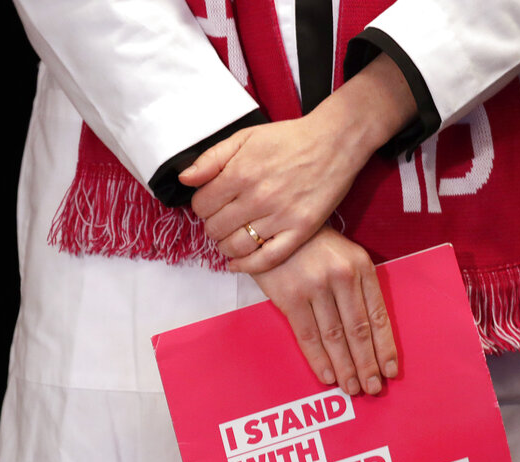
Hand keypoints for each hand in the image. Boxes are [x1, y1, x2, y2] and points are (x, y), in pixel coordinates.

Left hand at [180, 113, 369, 273]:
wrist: (334, 142)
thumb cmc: (289, 138)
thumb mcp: (245, 137)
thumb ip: (211, 159)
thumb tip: (185, 180)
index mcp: (240, 173)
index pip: (202, 206)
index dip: (202, 206)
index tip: (212, 204)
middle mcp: (257, 197)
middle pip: (215, 228)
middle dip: (213, 226)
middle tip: (222, 220)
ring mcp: (279, 217)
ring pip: (236, 246)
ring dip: (226, 246)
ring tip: (230, 238)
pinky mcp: (300, 231)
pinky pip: (266, 259)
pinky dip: (246, 266)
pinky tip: (237, 263)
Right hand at [251, 225, 397, 394]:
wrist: (271, 229)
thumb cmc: (313, 247)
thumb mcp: (345, 257)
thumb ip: (358, 288)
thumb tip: (370, 335)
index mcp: (361, 267)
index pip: (378, 315)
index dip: (385, 347)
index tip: (390, 371)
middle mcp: (342, 277)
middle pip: (359, 331)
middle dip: (367, 364)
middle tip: (372, 389)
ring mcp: (315, 287)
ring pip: (335, 337)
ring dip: (345, 367)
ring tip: (352, 389)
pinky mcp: (291, 297)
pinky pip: (308, 336)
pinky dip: (319, 360)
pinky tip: (328, 377)